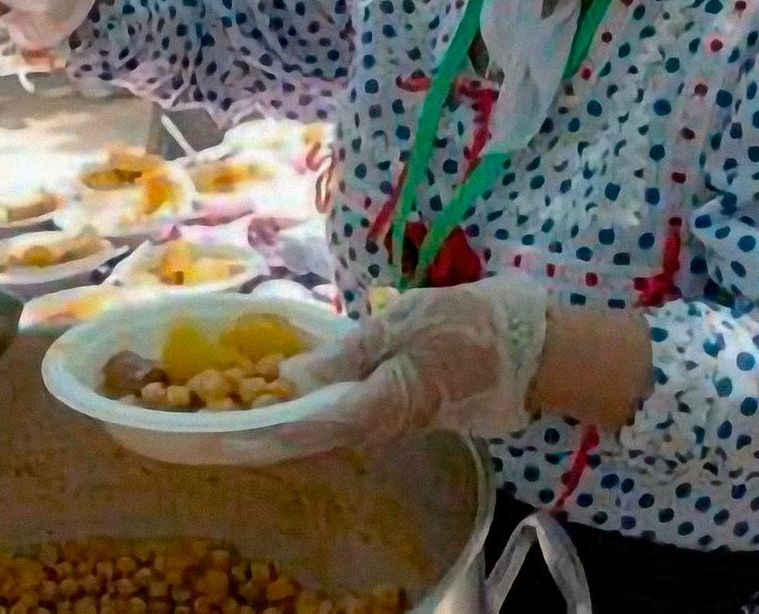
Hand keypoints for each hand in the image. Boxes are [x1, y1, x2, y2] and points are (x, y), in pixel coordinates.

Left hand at [222, 276, 554, 464]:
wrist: (533, 350)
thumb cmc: (471, 327)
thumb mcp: (405, 323)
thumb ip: (350, 352)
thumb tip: (293, 377)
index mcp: (382, 405)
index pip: (310, 428)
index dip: (266, 431)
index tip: (225, 435)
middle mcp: (384, 427)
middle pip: (316, 435)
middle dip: (270, 427)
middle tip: (224, 416)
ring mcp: (397, 424)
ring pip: (333, 428)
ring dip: (294, 418)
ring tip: (250, 401)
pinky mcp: (407, 413)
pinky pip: (354, 417)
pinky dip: (321, 408)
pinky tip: (302, 391)